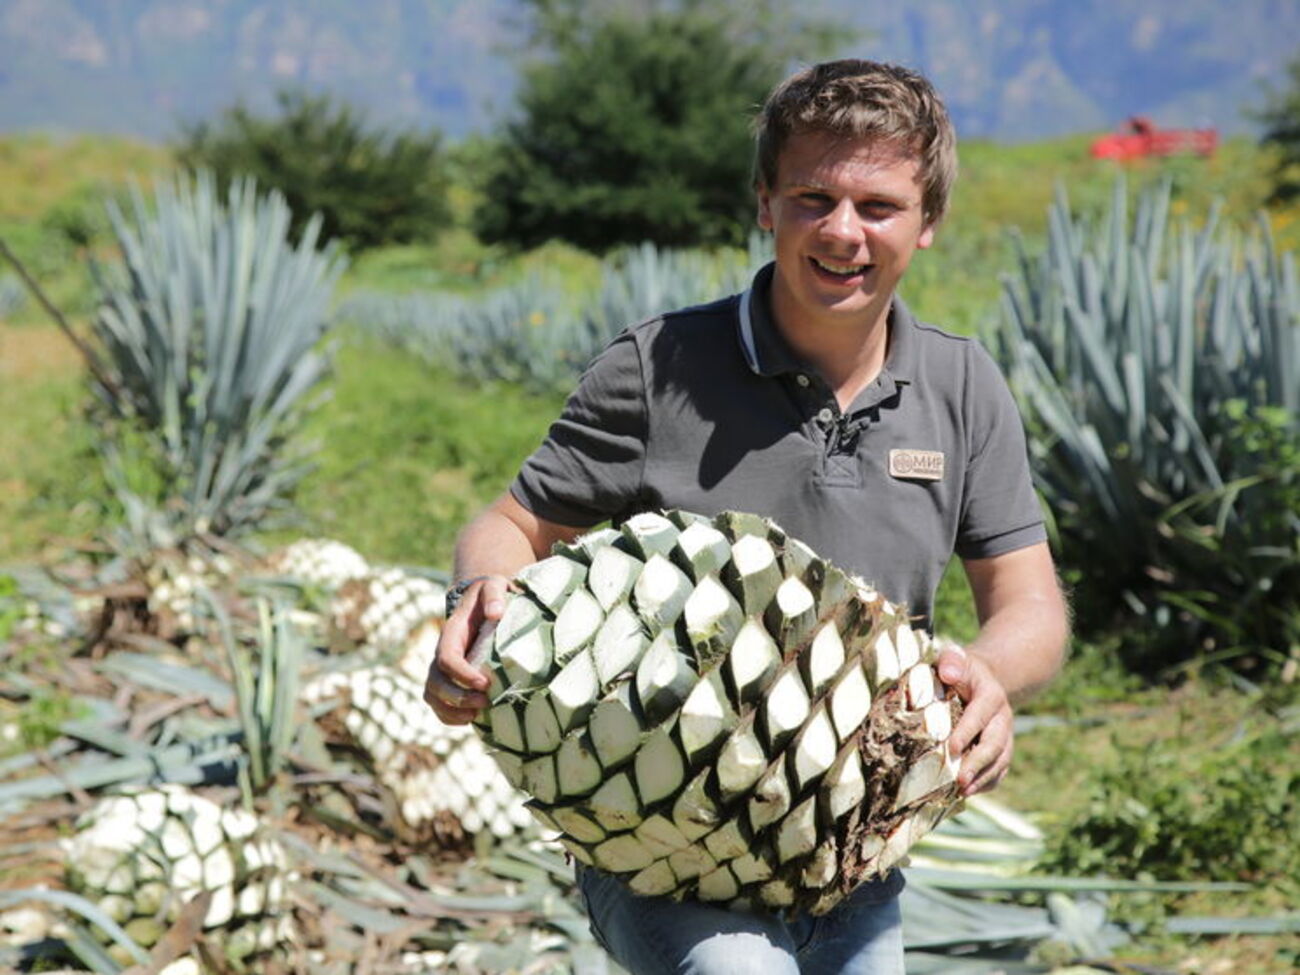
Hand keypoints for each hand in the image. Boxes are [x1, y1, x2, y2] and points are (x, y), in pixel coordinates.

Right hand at [424, 575, 509, 723]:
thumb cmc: (490, 596)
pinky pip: (439, 704)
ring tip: (476, 715)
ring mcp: (443, 669)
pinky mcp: (450, 681)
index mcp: (451, 634)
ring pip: (433, 696)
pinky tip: (471, 719)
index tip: (484, 683)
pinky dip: (450, 716)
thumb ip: (495, 594)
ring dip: (451, 711)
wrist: (483, 602)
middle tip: (484, 701)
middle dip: (456, 697)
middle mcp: (442, 653)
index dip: (462, 674)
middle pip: (435, 682)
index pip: (447, 658)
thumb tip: (495, 613)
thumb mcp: (494, 586)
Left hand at [936, 644, 1013, 795]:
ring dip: (983, 777)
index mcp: (990, 695)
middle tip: (959, 780)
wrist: (985, 678)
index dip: (966, 732)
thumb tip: (947, 673)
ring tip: (964, 792)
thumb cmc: (961, 669)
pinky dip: (988, 782)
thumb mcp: (955, 657)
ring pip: (1000, 760)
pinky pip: (1000, 769)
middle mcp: (1002, 718)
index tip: (951, 748)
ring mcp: (1005, 735)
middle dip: (977, 763)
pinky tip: (970, 792)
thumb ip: (951, 660)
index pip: (979, 715)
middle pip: (994, 744)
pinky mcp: (1003, 748)